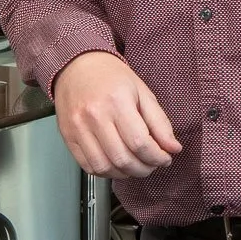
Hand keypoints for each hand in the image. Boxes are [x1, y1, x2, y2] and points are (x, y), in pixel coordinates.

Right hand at [52, 51, 181, 177]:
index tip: (165, 158)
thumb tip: (173, 148)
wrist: (77, 65)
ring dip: (125, 174)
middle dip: (144, 169)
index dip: (157, 157)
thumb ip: (160, 122)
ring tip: (136, 165)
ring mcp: (78, 128)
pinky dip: (106, 171)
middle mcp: (94, 116)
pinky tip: (116, 163)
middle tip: (152, 164)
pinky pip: (88, 166)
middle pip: (123, 159)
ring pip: (105, 167)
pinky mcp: (68, 137)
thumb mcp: (142, 92)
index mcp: (116, 101)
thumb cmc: (110, 76)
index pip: (140, 143)